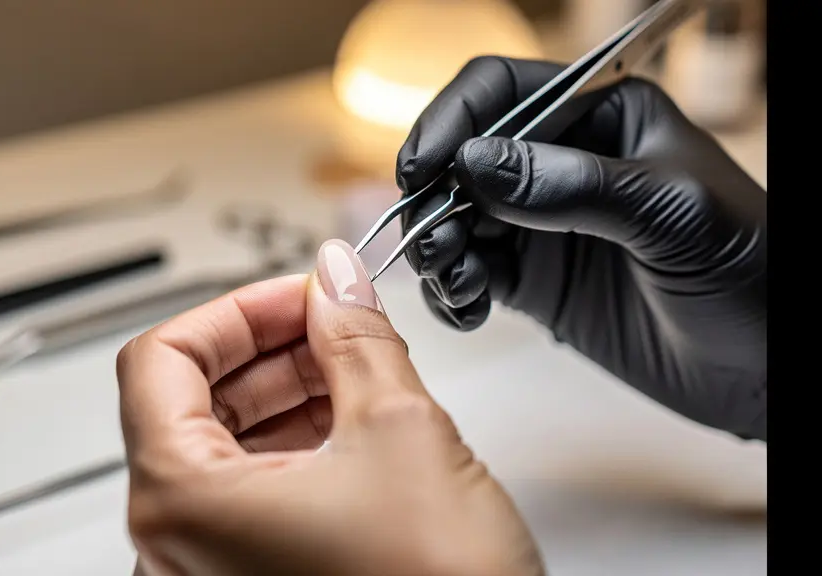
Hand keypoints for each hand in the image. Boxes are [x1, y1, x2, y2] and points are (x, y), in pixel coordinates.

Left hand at [116, 239, 543, 575]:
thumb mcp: (400, 432)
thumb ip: (356, 338)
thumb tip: (338, 282)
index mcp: (181, 504)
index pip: (162, 360)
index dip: (236, 311)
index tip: (296, 294)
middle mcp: (174, 550)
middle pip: (188, 403)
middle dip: (269, 350)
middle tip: (334, 321)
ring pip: (223, 451)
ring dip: (286, 396)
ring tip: (356, 371)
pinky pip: (249, 499)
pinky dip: (294, 451)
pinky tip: (352, 429)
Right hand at [396, 57, 765, 440]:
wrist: (764, 368)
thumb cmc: (749, 271)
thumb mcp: (670, 214)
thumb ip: (573, 186)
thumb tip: (472, 164)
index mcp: (601, 117)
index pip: (502, 91)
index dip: (452, 120)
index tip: (423, 168)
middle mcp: (561, 163)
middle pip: (462, 157)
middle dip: (435, 196)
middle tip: (434, 243)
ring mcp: (541, 224)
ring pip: (455, 218)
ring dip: (438, 248)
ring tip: (456, 283)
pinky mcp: (534, 281)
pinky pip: (470, 273)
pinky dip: (452, 291)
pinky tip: (467, 311)